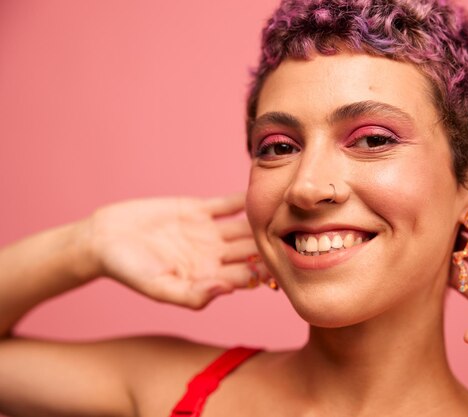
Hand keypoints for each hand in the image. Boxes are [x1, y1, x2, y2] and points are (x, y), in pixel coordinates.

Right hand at [86, 193, 268, 308]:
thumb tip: (227, 291)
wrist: (103, 239)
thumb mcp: (158, 288)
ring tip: (285, 211)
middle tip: (294, 236)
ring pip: (243, 226)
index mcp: (209, 277)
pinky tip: (261, 190)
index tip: (282, 264)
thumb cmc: (128, 270)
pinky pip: (226, 203)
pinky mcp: (198, 209)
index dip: (264, 271)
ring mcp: (208, 231)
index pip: (245, 275)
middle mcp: (214, 255)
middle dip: (271, 245)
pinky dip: (243, 198)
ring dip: (262, 221)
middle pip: (250, 249)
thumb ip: (192, 295)